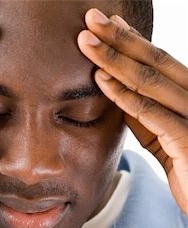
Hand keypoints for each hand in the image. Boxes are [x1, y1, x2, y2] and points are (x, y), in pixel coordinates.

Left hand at [78, 9, 187, 215]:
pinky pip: (152, 113)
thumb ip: (145, 118)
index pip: (158, 62)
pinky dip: (125, 96)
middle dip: (119, 39)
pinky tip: (103, 82)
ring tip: (87, 43)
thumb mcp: (161, 140)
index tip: (105, 24)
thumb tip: (119, 97)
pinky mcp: (187, 139)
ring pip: (150, 81)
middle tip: (90, 18)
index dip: (130, 41)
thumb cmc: (187, 170)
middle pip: (154, 62)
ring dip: (114, 60)